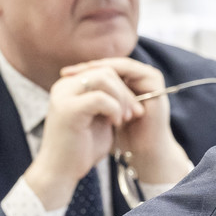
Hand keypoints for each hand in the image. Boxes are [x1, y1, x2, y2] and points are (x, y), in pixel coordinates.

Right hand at [23, 66, 138, 210]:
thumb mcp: (99, 120)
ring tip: (125, 119)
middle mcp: (64, 86)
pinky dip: (114, 109)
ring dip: (122, 99)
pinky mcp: (68, 109)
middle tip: (135, 113)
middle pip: (105, 71)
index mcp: (69, 87)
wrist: (60, 172)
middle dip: (125, 91)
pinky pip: (100, 97)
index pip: (102, 71)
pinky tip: (116, 123)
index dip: (123, 86)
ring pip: (103, 79)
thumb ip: (109, 103)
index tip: (135, 107)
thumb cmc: (81, 149)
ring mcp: (64, 96)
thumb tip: (129, 90)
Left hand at [61, 58, 191, 186]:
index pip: (103, 71)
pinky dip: (111, 70)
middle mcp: (138, 80)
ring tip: (79, 75)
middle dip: (88, 68)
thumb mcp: (101, 116)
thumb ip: (92, 101)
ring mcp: (147, 79)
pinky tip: (95, 78)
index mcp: (127, 87)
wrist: (145, 151)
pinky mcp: (153, 80)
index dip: (83, 72)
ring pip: (117, 64)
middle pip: (109, 65)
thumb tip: (64, 89)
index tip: (62, 76)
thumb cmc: (122, 139)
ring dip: (98, 69)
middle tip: (66, 74)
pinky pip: (129, 68)